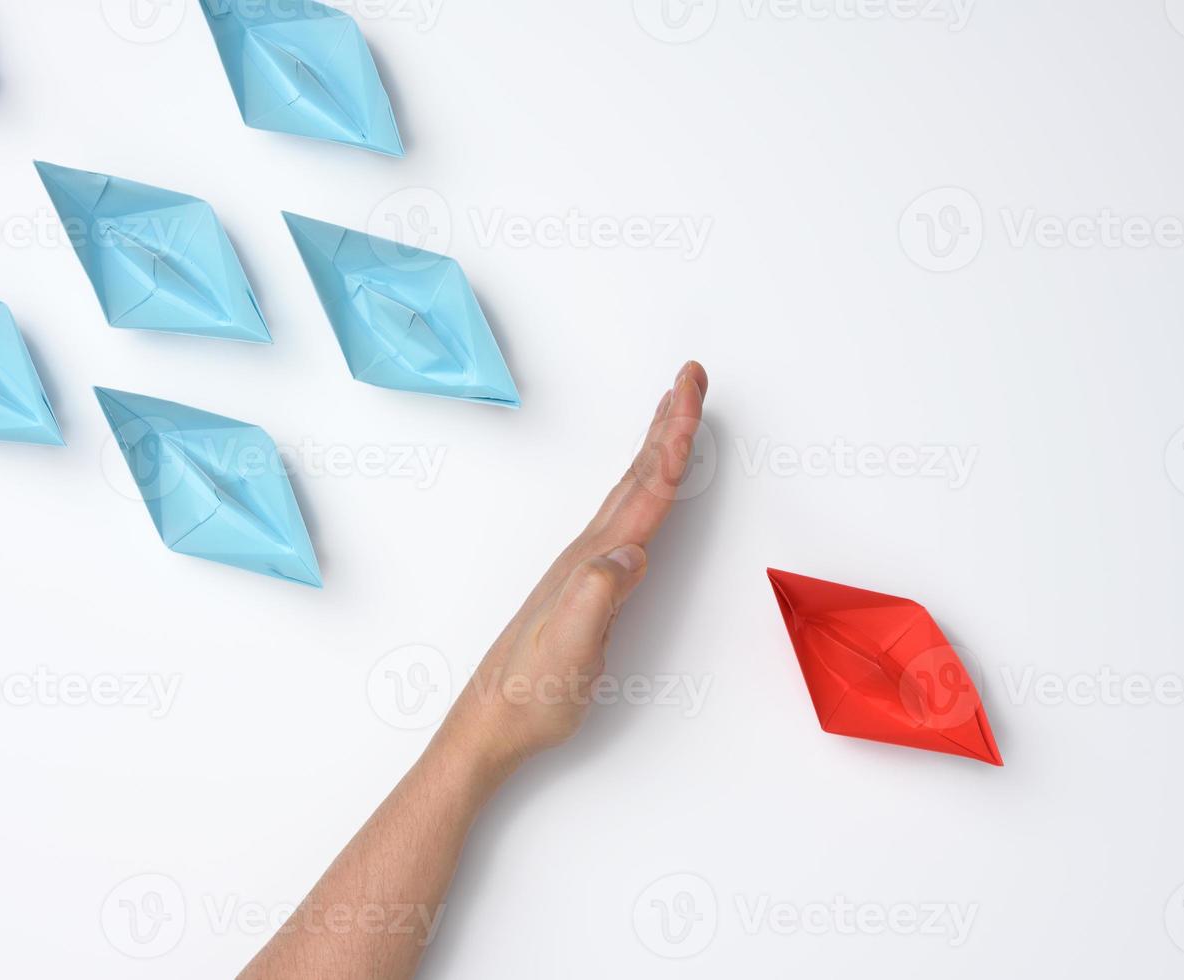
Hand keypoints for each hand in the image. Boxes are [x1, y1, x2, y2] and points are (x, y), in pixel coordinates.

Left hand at [443, 361, 709, 770]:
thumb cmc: (532, 694)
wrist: (493, 722)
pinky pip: (627, 523)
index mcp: (594, 561)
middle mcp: (589, 554)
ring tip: (674, 416)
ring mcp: (586, 569)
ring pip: (631, 494)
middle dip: (669, 423)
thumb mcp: (570, 651)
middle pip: (638, 476)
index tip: (691, 389)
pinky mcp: (587, 588)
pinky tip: (647, 495)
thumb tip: (632, 553)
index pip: (646, 490)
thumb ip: (597, 598)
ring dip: (657, 450)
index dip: (674, 438)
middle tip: (690, 377)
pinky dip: (646, 493)